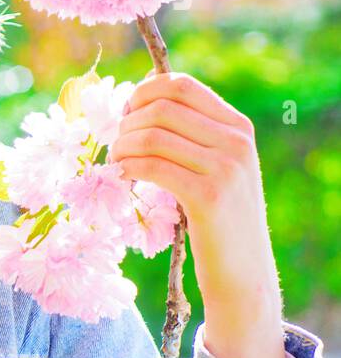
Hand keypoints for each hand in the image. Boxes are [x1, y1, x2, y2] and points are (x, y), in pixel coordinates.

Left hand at [107, 70, 285, 357]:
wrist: (243, 272)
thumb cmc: (217, 218)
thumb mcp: (215, 167)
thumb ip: (190, 135)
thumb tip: (138, 102)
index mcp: (238, 126)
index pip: (181, 85)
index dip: (142, 93)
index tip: (125, 114)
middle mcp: (237, 141)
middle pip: (161, 107)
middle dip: (126, 123)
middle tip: (115, 144)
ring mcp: (226, 168)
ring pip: (152, 135)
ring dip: (121, 146)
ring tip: (115, 162)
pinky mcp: (208, 196)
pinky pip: (152, 166)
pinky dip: (128, 167)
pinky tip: (121, 176)